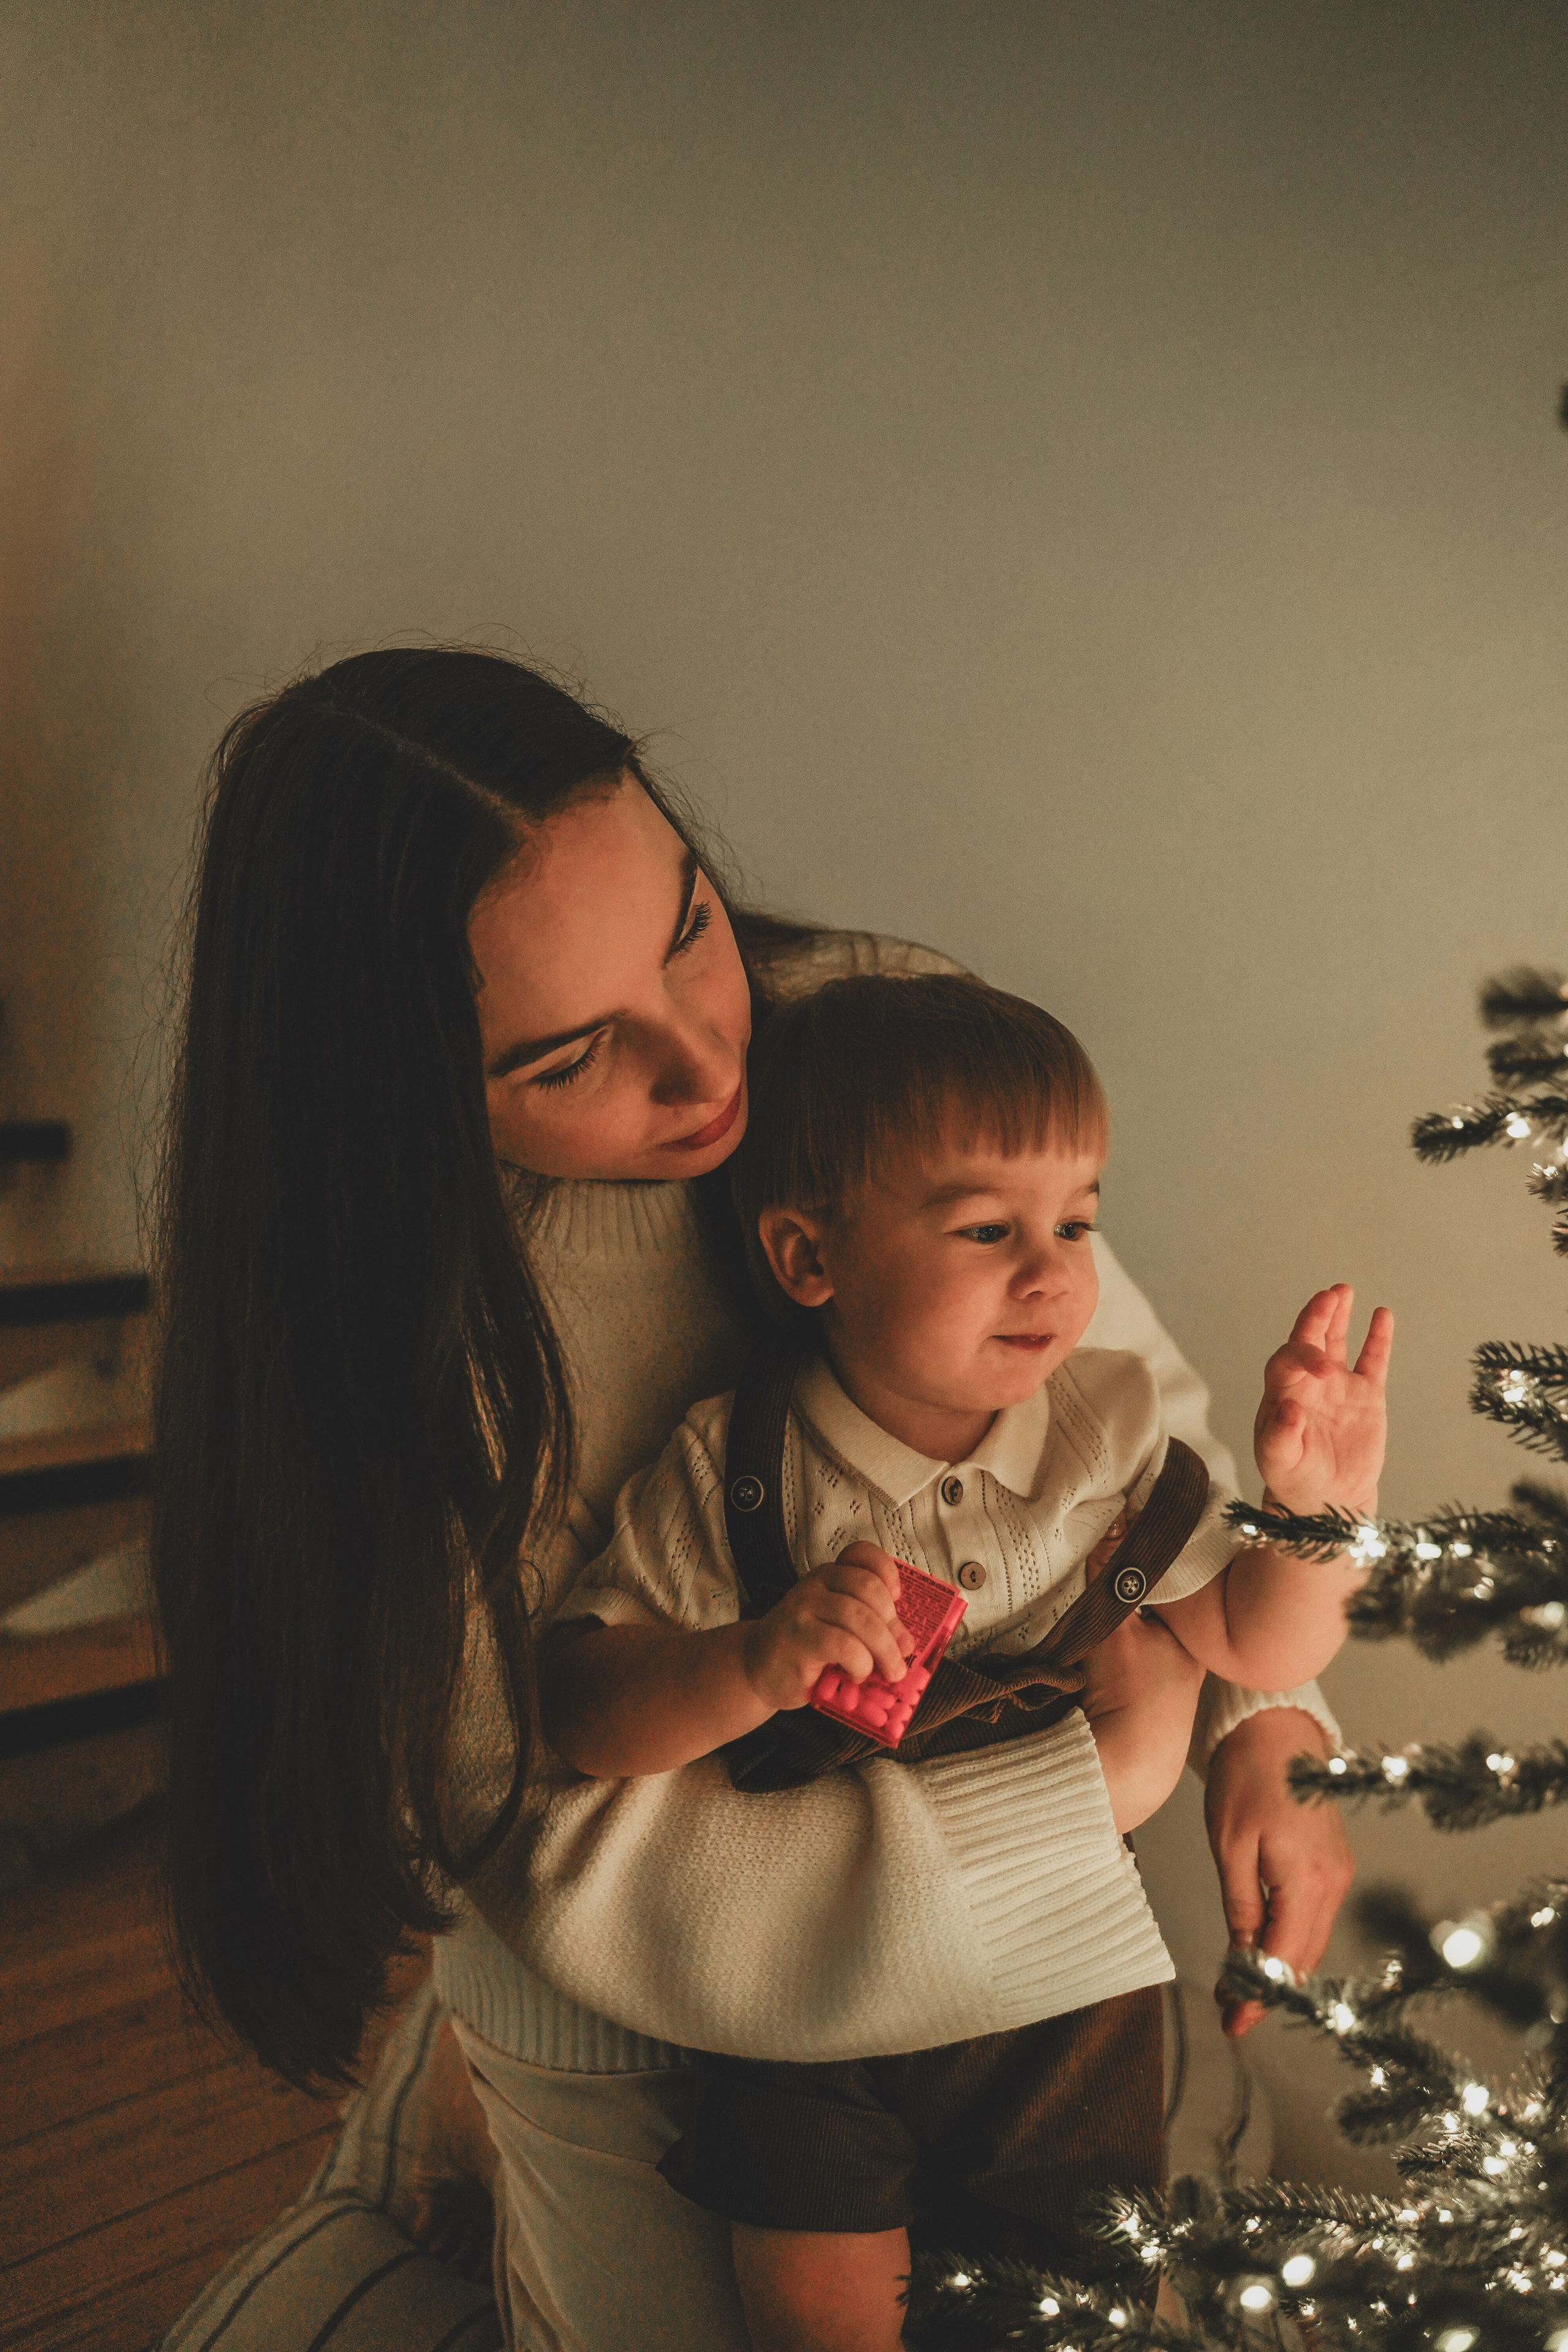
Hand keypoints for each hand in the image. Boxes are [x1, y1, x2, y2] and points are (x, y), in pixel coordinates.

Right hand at [742, 1542, 912, 1712]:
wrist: (756, 1668)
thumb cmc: (803, 1649)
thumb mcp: (837, 1629)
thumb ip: (870, 1626)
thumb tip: (906, 1642)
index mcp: (828, 1577)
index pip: (860, 1554)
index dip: (886, 1571)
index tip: (897, 1598)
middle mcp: (815, 1585)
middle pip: (869, 1588)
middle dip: (893, 1625)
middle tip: (900, 1653)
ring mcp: (803, 1608)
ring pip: (860, 1617)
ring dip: (884, 1649)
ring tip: (888, 1671)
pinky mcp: (798, 1637)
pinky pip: (844, 1644)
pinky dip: (860, 1662)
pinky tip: (856, 1674)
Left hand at [1203, 1707, 1353, 2036]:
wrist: (1275, 1727)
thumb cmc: (1247, 1774)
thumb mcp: (1231, 1843)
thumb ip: (1241, 1905)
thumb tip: (1244, 1960)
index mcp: (1308, 1878)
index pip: (1283, 1955)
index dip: (1259, 1994)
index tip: (1234, 2022)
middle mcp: (1334, 1882)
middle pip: (1302, 1955)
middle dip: (1269, 1990)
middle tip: (1233, 2016)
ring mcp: (1338, 1872)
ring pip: (1310, 1939)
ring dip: (1279, 1968)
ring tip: (1241, 1991)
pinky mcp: (1333, 1863)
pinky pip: (1312, 1915)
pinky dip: (1288, 1938)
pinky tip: (1263, 1949)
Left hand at [1254, 1284, 1392, 1516]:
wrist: (1327, 1499)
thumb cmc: (1294, 1480)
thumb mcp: (1280, 1464)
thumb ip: (1280, 1438)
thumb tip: (1287, 1408)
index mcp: (1282, 1393)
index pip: (1287, 1360)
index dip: (1304, 1356)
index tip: (1325, 1370)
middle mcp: (1307, 1383)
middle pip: (1307, 1339)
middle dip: (1316, 1317)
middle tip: (1331, 1296)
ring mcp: (1338, 1386)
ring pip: (1336, 1342)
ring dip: (1337, 1316)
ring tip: (1343, 1291)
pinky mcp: (1366, 1395)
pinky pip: (1373, 1361)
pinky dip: (1378, 1338)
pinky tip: (1382, 1314)